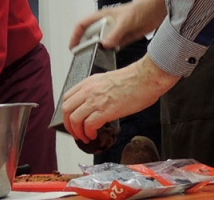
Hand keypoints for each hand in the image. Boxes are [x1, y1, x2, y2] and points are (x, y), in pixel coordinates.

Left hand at [62, 55, 177, 142]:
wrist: (146, 77)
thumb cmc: (134, 79)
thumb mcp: (109, 81)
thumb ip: (99, 91)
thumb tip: (97, 105)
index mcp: (89, 82)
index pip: (67, 98)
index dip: (67, 112)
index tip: (72, 120)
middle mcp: (89, 90)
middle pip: (67, 110)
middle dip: (69, 125)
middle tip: (76, 132)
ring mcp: (96, 100)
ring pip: (74, 119)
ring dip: (78, 132)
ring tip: (85, 137)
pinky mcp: (106, 110)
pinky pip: (89, 125)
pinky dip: (89, 133)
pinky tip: (94, 135)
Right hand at [69, 0, 166, 49]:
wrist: (156, 11)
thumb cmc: (140, 9)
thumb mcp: (126, 21)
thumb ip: (115, 33)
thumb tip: (105, 44)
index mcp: (103, 16)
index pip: (83, 25)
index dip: (76, 35)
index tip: (72, 46)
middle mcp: (107, 24)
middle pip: (90, 35)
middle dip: (85, 45)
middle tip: (82, 55)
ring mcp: (115, 31)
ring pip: (101, 42)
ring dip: (98, 49)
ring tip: (95, 57)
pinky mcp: (123, 38)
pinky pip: (113, 46)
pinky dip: (110, 51)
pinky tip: (109, 56)